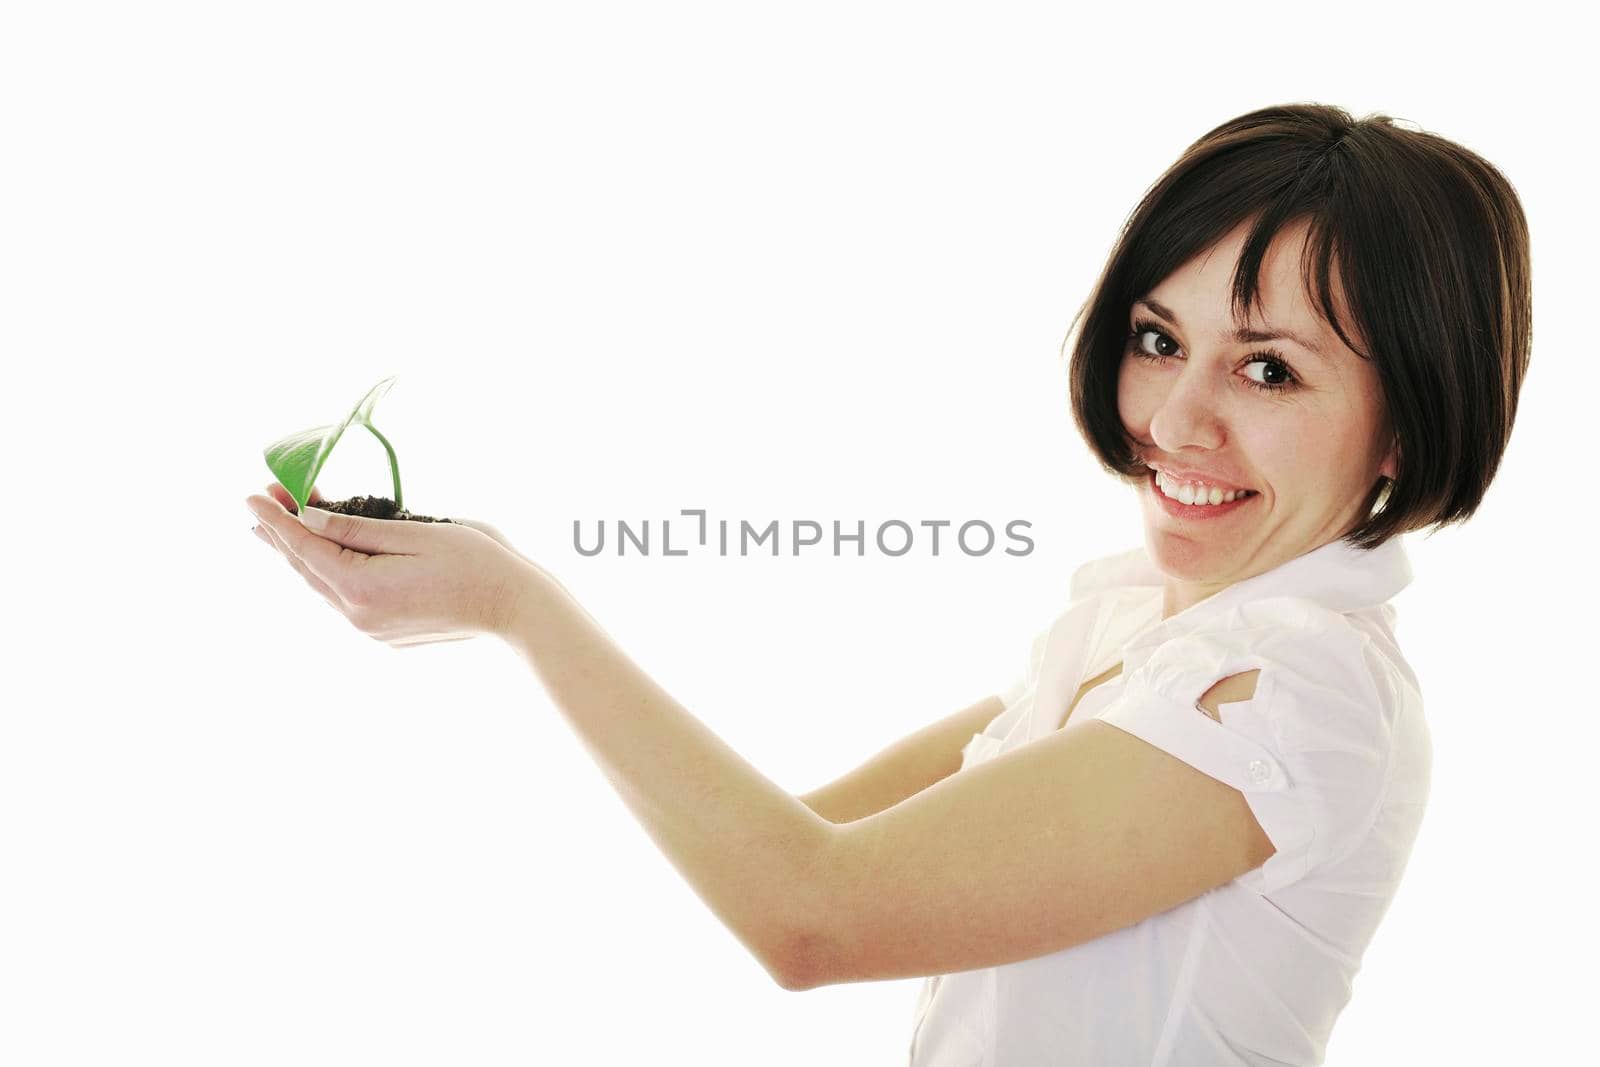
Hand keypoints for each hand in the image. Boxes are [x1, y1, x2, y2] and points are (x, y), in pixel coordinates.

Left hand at [249, 483, 536, 646]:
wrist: (515, 609)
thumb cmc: (476, 563)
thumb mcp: (414, 532)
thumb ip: (356, 528)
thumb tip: (309, 520)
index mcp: (361, 586)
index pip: (304, 546)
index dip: (276, 518)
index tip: (253, 495)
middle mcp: (358, 614)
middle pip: (307, 569)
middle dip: (282, 534)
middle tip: (260, 505)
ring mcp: (371, 628)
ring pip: (323, 586)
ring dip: (303, 555)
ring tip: (280, 531)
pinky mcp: (386, 634)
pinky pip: (345, 599)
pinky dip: (329, 573)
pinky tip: (326, 558)